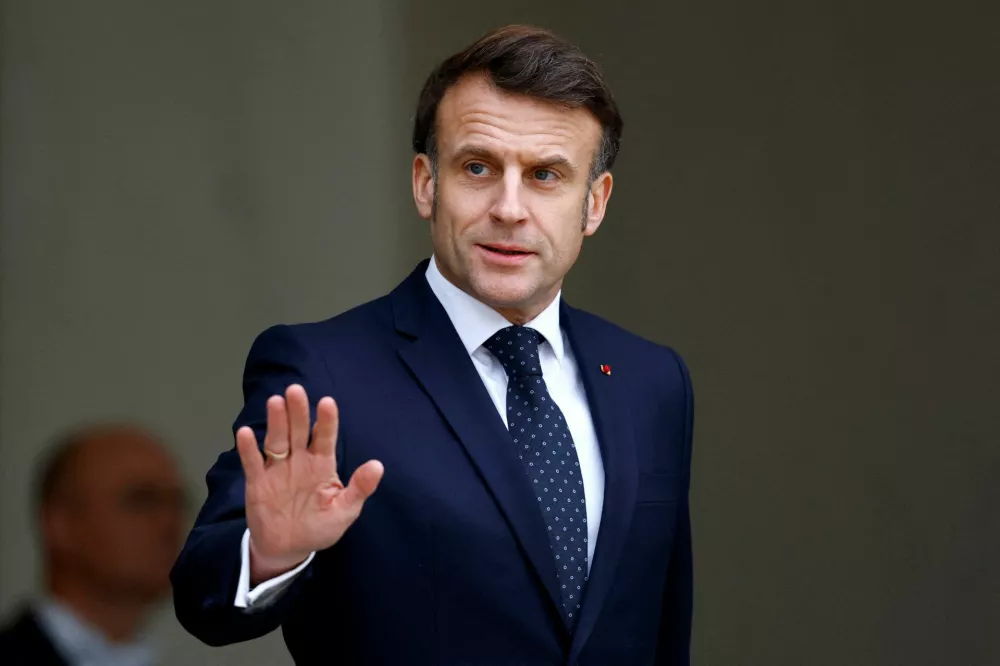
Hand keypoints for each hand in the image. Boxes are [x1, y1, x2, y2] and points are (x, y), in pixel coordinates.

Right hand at [236, 384, 383, 584]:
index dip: (326, 420)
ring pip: (276, 441)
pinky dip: (248, 449)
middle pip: (298, 431)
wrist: (289, 548)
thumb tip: (378, 465)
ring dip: (275, 422)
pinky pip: (252, 463)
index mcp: (322, 464)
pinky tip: (245, 433)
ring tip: (275, 402)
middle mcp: (299, 461)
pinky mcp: (258, 482)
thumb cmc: (320, 527)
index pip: (325, 437)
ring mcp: (277, 470)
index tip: (327, 402)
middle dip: (298, 411)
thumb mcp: (345, 511)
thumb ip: (359, 488)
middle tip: (296, 390)